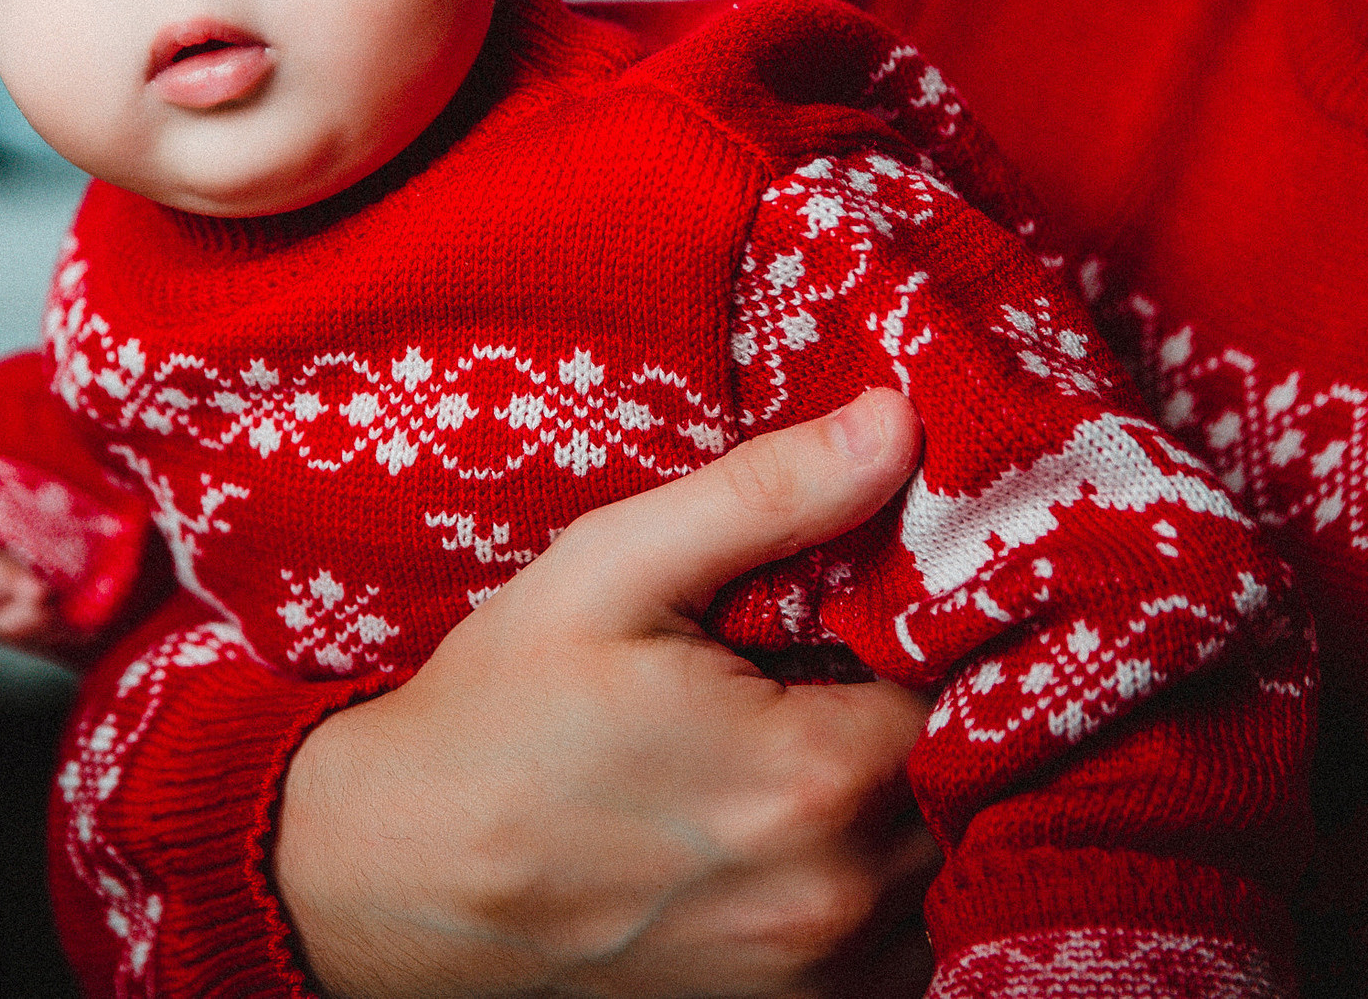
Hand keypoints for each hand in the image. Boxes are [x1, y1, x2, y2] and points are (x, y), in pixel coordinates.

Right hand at [273, 389, 940, 998]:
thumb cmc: (496, 715)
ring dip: (902, 800)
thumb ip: (769, 495)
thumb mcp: (611, 570)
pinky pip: (896, 941)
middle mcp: (837, 893)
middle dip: (920, 710)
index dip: (938, 630)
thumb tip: (898, 424)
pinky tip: (784, 824)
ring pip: (936, 862)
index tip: (883, 601)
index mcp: (812, 774)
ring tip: (800, 740)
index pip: (970, 684)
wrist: (397, 875)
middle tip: (834, 661)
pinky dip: (868, 880)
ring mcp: (815, 973)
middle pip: (962, 778)